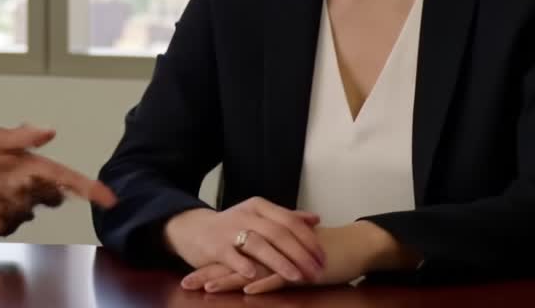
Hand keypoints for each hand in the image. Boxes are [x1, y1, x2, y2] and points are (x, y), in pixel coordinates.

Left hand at [0, 124, 117, 235]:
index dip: (90, 189)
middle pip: (53, 194)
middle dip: (38, 188)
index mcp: (35, 168)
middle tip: (14, 178)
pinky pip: (8, 214)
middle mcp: (33, 190)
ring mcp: (21, 209)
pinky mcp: (6, 224)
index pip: (68, 178)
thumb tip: (50, 130)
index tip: (109, 199)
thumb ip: (20, 136)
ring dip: (4, 191)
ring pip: (28, 203)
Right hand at [164, 197, 325, 285]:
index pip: (290, 221)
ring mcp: (229, 230)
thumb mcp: (258, 217)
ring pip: (259, 244)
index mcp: (259, 207)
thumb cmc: (232, 227)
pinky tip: (256, 275)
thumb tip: (315, 218)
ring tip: (296, 276)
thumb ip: (285, 218)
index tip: (323, 257)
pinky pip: (232, 256)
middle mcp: (246, 215)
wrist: (192, 229)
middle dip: (301, 254)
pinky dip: (244, 265)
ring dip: (280, 262)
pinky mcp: (215, 247)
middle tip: (316, 272)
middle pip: (279, 233)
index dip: (309, 240)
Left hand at [184, 221, 418, 294]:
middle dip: (208, 274)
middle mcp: (270, 252)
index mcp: (264, 250)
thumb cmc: (318, 255)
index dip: (209, 267)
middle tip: (184, 283)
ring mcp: (284, 259)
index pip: (232, 259)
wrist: (350, 247)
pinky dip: (263, 283)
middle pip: (234, 264)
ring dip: (229, 279)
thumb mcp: (286, 260)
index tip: (186, 278)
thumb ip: (268, 264)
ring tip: (207, 287)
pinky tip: (247, 289)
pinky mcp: (300, 269)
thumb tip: (246, 276)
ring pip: (251, 269)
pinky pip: (279, 277)